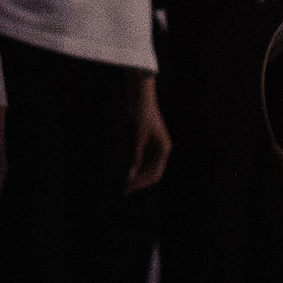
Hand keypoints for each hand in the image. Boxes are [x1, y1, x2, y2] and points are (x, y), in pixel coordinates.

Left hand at [123, 74, 169, 193]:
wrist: (139, 94)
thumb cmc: (140, 114)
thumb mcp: (136, 137)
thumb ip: (134, 157)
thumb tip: (129, 176)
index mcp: (162, 150)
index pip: (154, 175)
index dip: (141, 183)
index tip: (127, 188)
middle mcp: (160, 149)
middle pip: (150, 172)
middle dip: (138, 180)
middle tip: (122, 187)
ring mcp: (154, 145)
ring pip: (144, 166)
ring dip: (134, 173)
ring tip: (120, 178)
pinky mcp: (145, 140)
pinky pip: (140, 157)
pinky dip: (132, 163)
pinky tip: (122, 166)